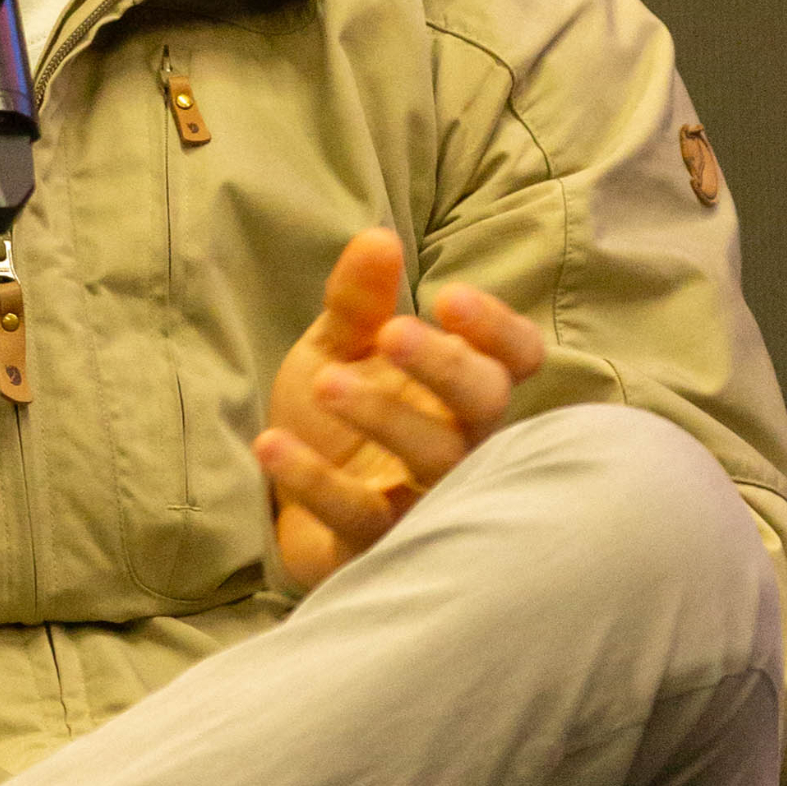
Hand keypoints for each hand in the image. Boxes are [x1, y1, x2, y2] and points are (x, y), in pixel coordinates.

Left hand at [253, 229, 544, 588]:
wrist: (282, 498)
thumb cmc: (335, 416)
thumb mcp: (339, 347)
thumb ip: (359, 299)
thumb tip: (378, 237)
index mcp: (459, 389)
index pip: (516, 359)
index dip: (498, 330)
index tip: (448, 297)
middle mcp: (458, 444)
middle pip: (486, 406)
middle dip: (445, 367)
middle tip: (392, 333)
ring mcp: (423, 500)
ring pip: (435, 463)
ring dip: (384, 417)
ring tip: (325, 381)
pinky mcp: (374, 548)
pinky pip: (359, 519)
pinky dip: (314, 482)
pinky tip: (269, 443)